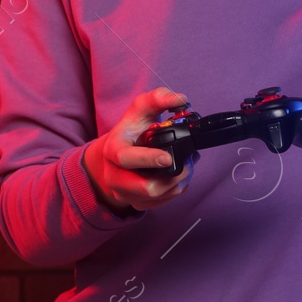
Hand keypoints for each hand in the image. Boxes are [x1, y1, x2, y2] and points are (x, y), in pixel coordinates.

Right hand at [82, 87, 195, 214]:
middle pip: (146, 188)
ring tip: (187, 165)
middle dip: (173, 177)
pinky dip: (176, 189)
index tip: (167, 157)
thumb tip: (180, 100)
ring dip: (179, 182)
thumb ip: (158, 98)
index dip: (148, 159)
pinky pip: (162, 202)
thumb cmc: (132, 130)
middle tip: (189, 162)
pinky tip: (179, 174)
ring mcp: (125, 192)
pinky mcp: (137, 203)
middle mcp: (114, 175)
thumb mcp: (141, 108)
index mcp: (112, 150)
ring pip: (158, 196)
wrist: (117, 154)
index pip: (125, 159)